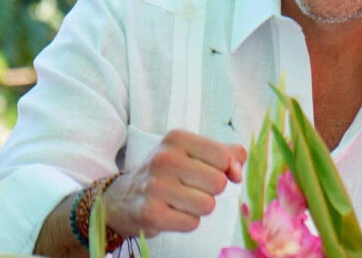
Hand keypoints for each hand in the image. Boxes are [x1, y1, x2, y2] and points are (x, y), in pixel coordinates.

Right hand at [103, 129, 246, 237]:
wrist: (124, 197)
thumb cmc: (169, 172)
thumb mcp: (194, 152)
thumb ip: (227, 154)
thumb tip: (238, 173)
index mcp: (177, 138)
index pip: (224, 156)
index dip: (224, 169)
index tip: (211, 170)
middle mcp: (164, 159)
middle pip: (218, 183)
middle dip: (210, 190)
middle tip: (190, 187)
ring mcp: (155, 186)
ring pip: (208, 205)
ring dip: (199, 207)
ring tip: (181, 200)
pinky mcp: (150, 213)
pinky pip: (192, 223)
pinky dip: (187, 221)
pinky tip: (172, 211)